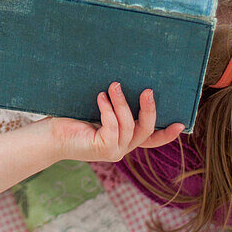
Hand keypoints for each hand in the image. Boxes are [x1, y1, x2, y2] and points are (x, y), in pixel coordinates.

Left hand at [44, 83, 184, 162]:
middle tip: (148, 90)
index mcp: (124, 139)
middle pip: (146, 131)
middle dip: (149, 110)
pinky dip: (108, 110)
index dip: (167, 134)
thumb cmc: (72, 118)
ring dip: (122, 104)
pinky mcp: (103, 150)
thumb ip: (114, 105)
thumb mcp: (99, 109)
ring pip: (129, 126)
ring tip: (114, 86)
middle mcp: (122, 148)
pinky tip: (100, 98)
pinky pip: (113, 127)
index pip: (151, 139)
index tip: (181, 123)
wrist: (50, 134)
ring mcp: (114, 151)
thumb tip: (125, 80)